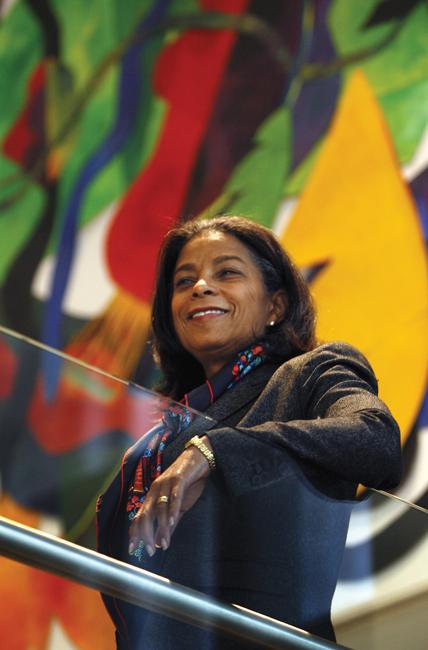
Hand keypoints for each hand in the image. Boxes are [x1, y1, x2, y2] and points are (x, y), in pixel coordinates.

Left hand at [129, 436, 213, 556]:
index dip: (135, 533)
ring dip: (161, 527)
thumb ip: (169, 524)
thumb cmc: (188, 484)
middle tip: (150, 551)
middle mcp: (155, 489)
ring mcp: (166, 483)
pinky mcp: (179, 479)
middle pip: (145, 514)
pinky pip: (174, 496)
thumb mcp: (178, 507)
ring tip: (165, 543)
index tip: (132, 550)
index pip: (139, 516)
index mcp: (152, 496)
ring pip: (160, 507)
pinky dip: (172, 509)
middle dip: (146, 534)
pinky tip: (172, 521)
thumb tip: (161, 543)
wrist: (199, 460)